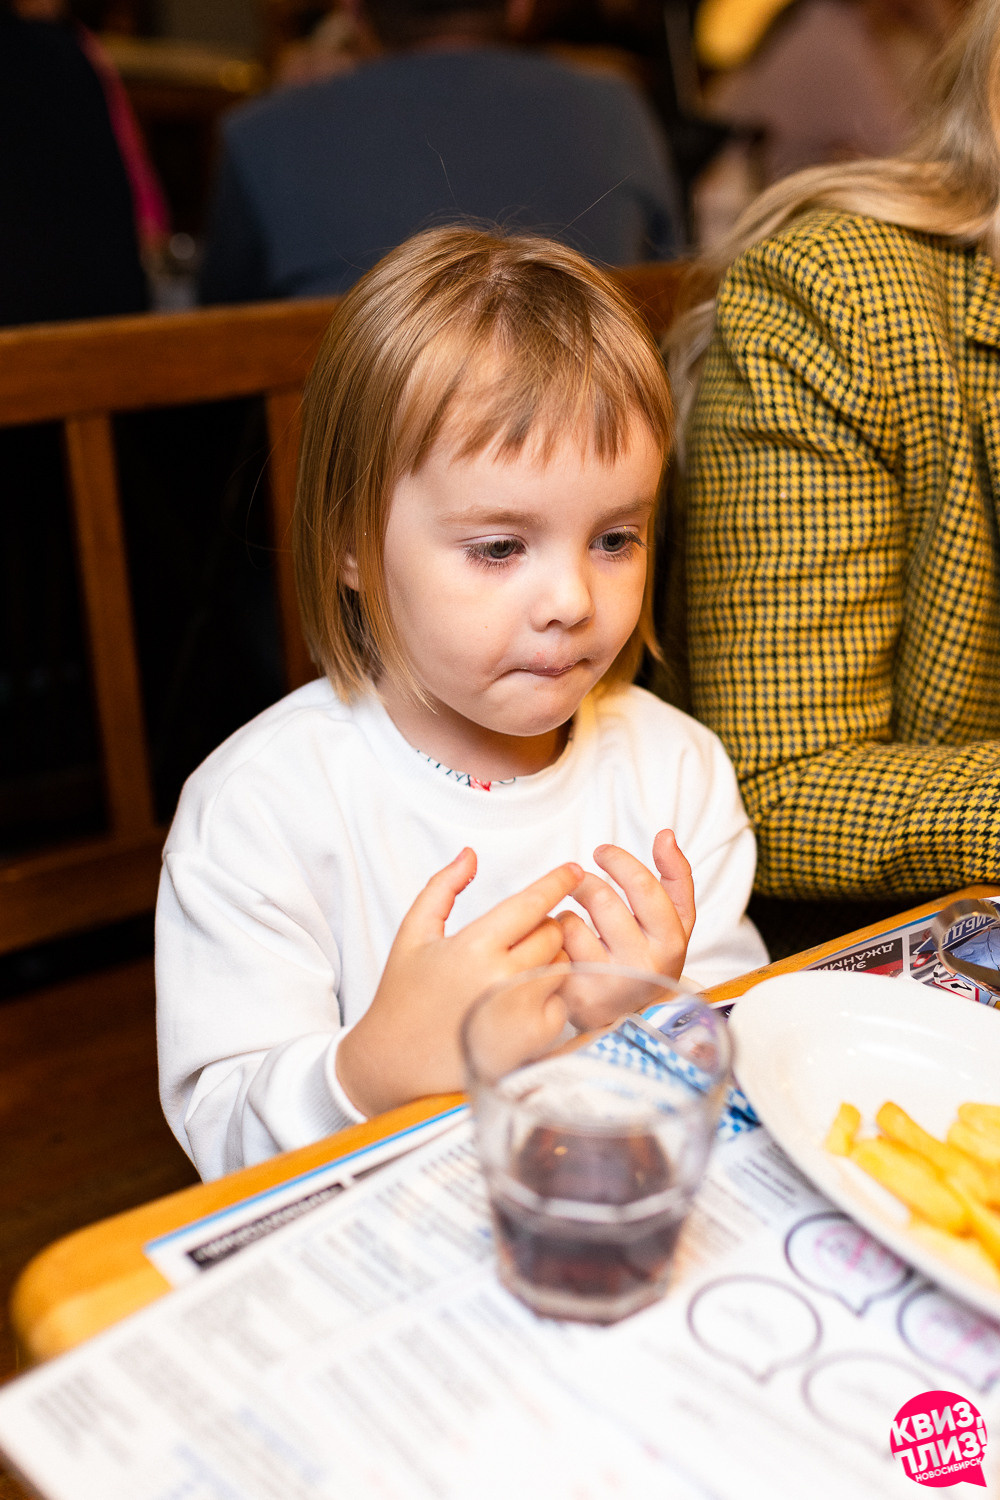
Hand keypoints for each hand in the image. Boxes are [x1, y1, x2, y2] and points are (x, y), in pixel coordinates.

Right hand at [335, 849, 582, 1116]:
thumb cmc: (403, 996)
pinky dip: (550, 994)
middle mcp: (503, 979)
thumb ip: (442, 887)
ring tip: (516, 968)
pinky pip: (562, 1000)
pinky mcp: (536, 1039)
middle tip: (520, 935)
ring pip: (561, 964)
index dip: (557, 882)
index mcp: (474, 947)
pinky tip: (520, 1000)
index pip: (531, 904)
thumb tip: (470, 854)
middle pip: (552, 933)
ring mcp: (523, 1012)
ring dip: (549, 957)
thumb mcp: (413, 934)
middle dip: (544, 925)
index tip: (573, 871)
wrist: (397, 1064)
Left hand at [557, 829, 694, 990]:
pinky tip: (560, 947)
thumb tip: (665, 835)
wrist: (633, 1020)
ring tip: (574, 922)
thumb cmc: (651, 958)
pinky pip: (549, 949)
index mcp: (669, 943)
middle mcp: (640, 967)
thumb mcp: (675, 921)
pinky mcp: (574, 998)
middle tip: (579, 881)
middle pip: (601, 899)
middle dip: (584, 882)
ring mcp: (606, 985)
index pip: (643, 886)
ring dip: (565, 913)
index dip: (619, 860)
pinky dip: (550, 940)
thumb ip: (676, 876)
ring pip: (569, 924)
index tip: (601, 851)